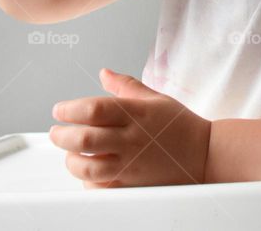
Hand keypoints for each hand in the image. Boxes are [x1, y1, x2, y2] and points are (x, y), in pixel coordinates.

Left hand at [49, 68, 212, 188]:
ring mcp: (131, 164)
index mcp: (135, 114)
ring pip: (87, 167)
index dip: (70, 109)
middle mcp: (131, 139)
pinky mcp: (132, 184)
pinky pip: (101, 188)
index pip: (94, 108)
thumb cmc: (180, 126)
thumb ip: (125, 86)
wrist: (204, 155)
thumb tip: (104, 73)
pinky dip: (87, 182)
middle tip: (56, 132)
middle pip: (84, 139)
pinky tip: (88, 172)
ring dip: (71, 160)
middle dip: (61, 135)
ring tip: (70, 154)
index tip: (59, 110)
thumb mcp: (155, 98)